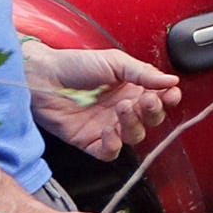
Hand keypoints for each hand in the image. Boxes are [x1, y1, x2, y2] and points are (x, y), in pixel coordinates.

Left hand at [26, 43, 179, 160]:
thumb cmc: (74, 64)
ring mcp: (106, 126)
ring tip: (122, 108)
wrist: (42, 76)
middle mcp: (122, 109)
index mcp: (131, 89)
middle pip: (150, 121)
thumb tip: (171, 80)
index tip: (170, 93)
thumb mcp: (114, 61)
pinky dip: (114, 144)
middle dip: (152, 112)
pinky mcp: (89, 141)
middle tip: (146, 100)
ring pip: (133, 137)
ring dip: (134, 125)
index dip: (167, 99)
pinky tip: (110, 130)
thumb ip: (142, 72)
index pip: (158, 100)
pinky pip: (109, 152)